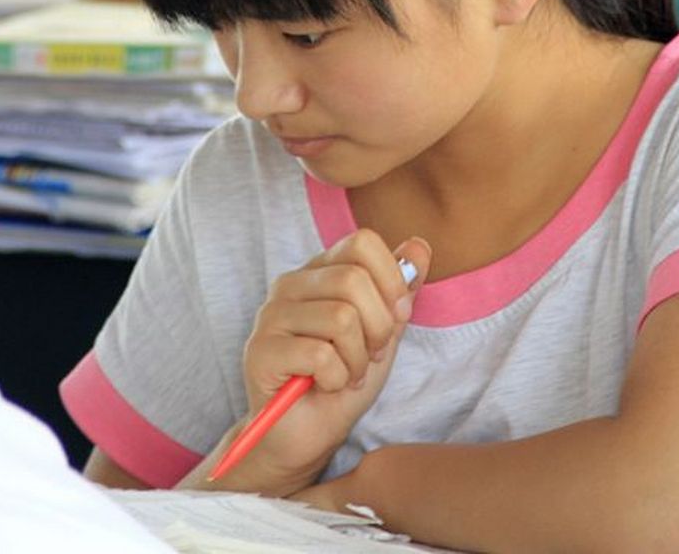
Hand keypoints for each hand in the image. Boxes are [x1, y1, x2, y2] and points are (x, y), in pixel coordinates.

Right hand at [212, 231, 428, 493]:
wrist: (307, 436)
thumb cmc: (344, 380)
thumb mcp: (383, 333)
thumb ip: (399, 291)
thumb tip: (419, 245)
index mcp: (319, 271)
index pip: (362, 242)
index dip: (391, 281)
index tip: (396, 318)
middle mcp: (290, 284)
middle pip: (353, 280)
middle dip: (379, 327)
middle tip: (371, 356)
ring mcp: (270, 316)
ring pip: (340, 318)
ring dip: (358, 359)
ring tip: (349, 374)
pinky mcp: (260, 351)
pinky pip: (320, 355)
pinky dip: (337, 378)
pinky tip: (327, 387)